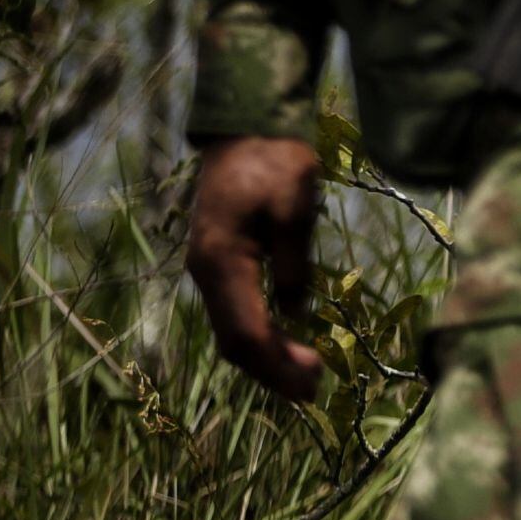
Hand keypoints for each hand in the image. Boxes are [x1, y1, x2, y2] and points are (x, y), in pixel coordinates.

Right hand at [186, 136, 326, 400]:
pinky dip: (259, 335)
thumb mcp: (295, 208)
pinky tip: (287, 342)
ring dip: (266, 358)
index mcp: (222, 262)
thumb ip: (295, 262)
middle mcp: (206, 273)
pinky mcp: (218, 264)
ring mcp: (208, 270)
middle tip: (314, 390)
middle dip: (272, 371)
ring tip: (306, 375)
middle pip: (234, 342)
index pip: (247, 332)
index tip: (314, 381)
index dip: (279, 363)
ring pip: (231, 331)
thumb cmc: (274, 161)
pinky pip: (234, 312)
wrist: (244, 129)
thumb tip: (296, 311)